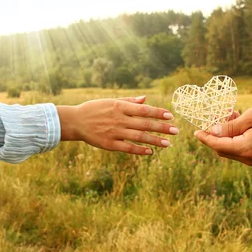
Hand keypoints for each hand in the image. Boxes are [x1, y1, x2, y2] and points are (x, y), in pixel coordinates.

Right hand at [57, 96, 178, 154]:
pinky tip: (150, 151)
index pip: (143, 110)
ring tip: (168, 144)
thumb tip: (145, 99)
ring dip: (155, 140)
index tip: (171, 116)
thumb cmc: (95, 109)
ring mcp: (114, 132)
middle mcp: (119, 119)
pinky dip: (140, 150)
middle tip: (176, 131)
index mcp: (120, 107)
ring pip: (139, 137)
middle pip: (144, 124)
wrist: (75, 121)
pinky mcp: (109, 144)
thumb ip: (129, 101)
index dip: (158, 112)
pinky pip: (128, 148)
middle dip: (162, 127)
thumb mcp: (111, 101)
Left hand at [194, 105, 251, 165]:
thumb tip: (212, 132)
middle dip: (215, 134)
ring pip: (230, 149)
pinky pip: (240, 149)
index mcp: (246, 149)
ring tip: (230, 114)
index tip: (195, 131)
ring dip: (225, 134)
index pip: (218, 145)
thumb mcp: (251, 117)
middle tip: (215, 116)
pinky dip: (234, 138)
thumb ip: (230, 126)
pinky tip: (238, 122)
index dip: (205, 138)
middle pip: (222, 149)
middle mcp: (249, 159)